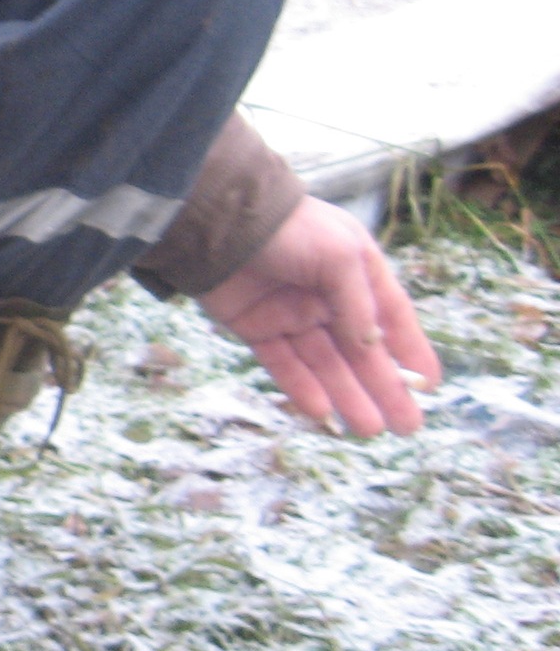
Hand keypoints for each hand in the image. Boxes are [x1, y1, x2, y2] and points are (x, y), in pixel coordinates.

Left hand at [198, 197, 440, 435]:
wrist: (220, 221)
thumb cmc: (290, 230)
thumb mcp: (340, 257)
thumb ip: (359, 304)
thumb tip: (376, 348)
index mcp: (356, 272)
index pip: (392, 317)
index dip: (411, 351)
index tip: (429, 386)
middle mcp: (327, 297)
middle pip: (361, 351)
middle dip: (385, 388)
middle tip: (406, 426)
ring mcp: (291, 314)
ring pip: (325, 364)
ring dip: (348, 395)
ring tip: (370, 429)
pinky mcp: (256, 328)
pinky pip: (284, 365)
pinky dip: (302, 388)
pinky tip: (321, 412)